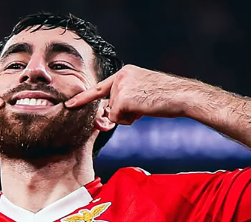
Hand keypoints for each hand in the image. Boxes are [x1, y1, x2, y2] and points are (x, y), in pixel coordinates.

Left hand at [65, 65, 186, 124]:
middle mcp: (120, 76)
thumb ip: (123, 101)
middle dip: (122, 114)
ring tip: (146, 106)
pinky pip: (116, 118)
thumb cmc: (166, 98)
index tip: (69, 104)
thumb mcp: (142, 93)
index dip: (83, 98)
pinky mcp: (122, 98)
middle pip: (109, 106)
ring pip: (113, 113)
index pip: (100, 88)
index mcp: (125, 72)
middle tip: (143, 107)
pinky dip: (128, 120)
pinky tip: (144, 110)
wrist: (181, 96)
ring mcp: (120, 86)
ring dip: (128, 117)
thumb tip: (106, 119)